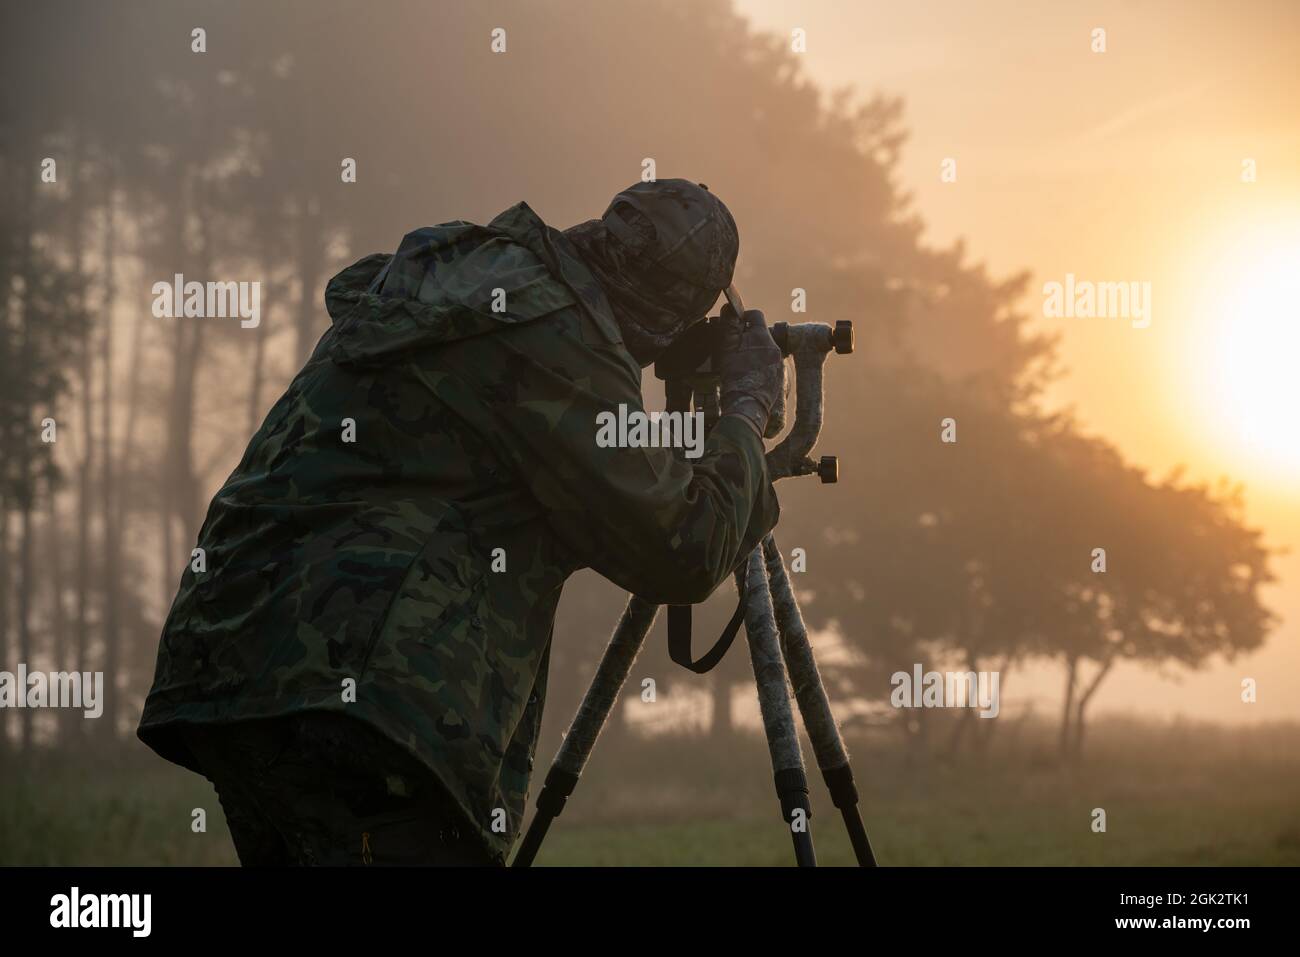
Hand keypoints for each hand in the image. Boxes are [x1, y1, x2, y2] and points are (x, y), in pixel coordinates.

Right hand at [717, 305, 782, 437]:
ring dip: (752, 353)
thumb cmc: (736, 376)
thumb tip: (729, 308)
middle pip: (760, 334)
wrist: (747, 405)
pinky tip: (747, 376)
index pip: (755, 315)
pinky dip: (757, 366)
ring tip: (739, 364)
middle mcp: (775, 349)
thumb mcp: (727, 348)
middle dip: (746, 337)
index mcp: (763, 338)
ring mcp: (778, 364)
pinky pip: (767, 365)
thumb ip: (729, 326)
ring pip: (763, 350)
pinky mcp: (778, 378)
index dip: (742, 317)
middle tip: (732, 348)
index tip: (732, 326)